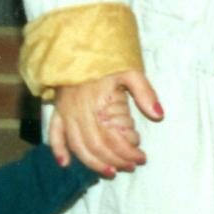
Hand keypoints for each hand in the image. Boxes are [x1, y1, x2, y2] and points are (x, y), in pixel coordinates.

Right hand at [47, 68, 162, 175]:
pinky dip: (58, 149)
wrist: (78, 42)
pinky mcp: (58, 109)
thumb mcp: (131, 71)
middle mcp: (79, 111)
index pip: (113, 138)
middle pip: (96, 146)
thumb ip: (145, 93)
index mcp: (98, 103)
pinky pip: (55, 132)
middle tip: (131, 166)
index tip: (142, 156)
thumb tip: (159, 115)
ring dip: (93, 162)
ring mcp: (66, 111)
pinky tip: (65, 163)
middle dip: (115, 160)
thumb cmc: (107, 58)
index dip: (128, 152)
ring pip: (78, 145)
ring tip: (110, 172)